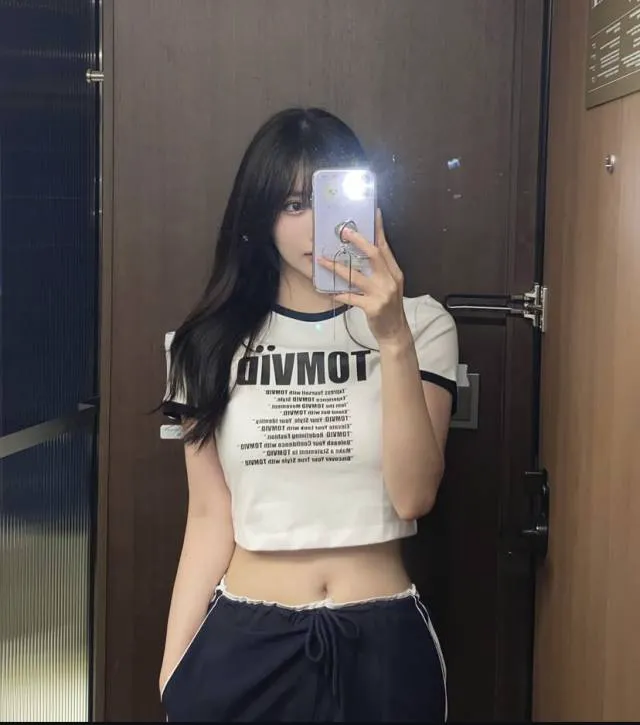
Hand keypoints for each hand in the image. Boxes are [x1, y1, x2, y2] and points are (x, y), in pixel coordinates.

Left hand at [317, 209, 409, 344]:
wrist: (395, 333)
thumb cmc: (388, 308)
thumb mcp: (389, 286)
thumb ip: (380, 272)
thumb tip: (362, 255)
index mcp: (394, 273)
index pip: (385, 247)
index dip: (379, 230)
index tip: (373, 213)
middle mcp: (390, 280)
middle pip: (374, 255)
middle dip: (358, 241)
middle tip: (343, 231)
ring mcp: (382, 294)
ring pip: (357, 276)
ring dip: (337, 267)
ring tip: (321, 260)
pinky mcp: (372, 307)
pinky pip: (351, 297)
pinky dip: (339, 293)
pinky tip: (328, 291)